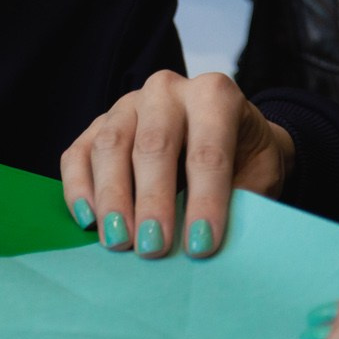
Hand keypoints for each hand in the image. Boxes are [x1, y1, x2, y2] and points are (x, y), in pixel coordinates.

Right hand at [62, 70, 291, 258]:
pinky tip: (88, 220)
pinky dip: (78, 188)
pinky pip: (78, 153)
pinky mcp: (98, 123)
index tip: (201, 245)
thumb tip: (209, 239)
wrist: (229, 135)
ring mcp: (127, 104)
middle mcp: (167, 90)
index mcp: (214, 95)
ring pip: (110, 146)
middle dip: (152, 201)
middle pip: (153, 146)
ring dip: (112, 198)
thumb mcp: (260, 176)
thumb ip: (241, 200)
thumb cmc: (245, 160)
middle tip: (153, 248)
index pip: (208, 152)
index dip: (205, 201)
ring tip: (119, 241)